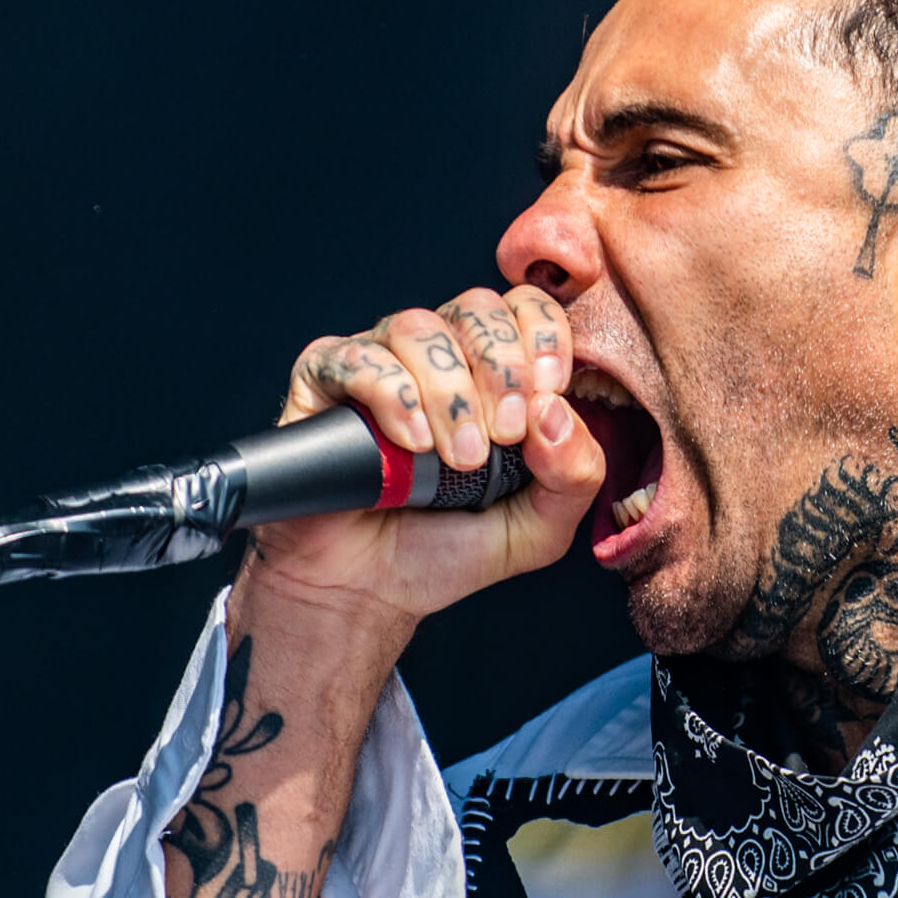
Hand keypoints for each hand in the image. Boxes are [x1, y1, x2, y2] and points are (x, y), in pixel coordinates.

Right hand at [238, 285, 604, 629]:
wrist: (368, 590)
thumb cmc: (448, 550)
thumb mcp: (539, 528)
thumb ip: (575, 475)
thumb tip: (560, 412)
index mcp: (493, 373)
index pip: (526, 308)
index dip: (544, 336)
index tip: (549, 394)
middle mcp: (438, 357)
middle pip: (478, 307)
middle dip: (502, 367)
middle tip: (506, 434)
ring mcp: (378, 362)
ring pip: (418, 327)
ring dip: (451, 392)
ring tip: (459, 458)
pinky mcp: (322, 380)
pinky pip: (357, 357)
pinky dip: (394, 395)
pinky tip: (411, 444)